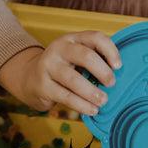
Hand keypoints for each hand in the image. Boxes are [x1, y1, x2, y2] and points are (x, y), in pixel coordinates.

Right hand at [0, 31, 121, 115]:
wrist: (28, 77)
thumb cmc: (62, 67)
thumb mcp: (75, 56)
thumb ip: (93, 58)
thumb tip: (119, 74)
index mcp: (72, 39)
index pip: (95, 37)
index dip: (110, 50)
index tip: (118, 66)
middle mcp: (59, 49)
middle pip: (85, 56)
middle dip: (102, 71)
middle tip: (112, 83)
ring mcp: (48, 66)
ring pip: (74, 79)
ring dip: (92, 92)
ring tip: (103, 101)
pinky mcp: (42, 85)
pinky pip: (65, 96)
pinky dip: (81, 105)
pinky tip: (92, 110)